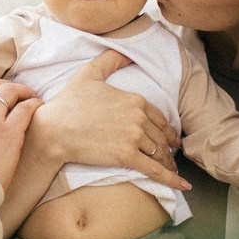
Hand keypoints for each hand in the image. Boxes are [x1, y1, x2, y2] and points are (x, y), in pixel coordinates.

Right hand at [28, 49, 187, 190]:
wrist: (54, 129)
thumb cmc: (68, 102)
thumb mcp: (89, 73)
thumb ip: (110, 60)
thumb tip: (125, 52)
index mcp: (135, 99)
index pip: (159, 118)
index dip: (166, 130)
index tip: (171, 138)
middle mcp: (138, 118)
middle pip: (160, 137)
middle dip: (167, 148)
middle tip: (170, 156)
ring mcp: (133, 138)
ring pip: (159, 153)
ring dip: (168, 163)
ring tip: (171, 170)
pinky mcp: (126, 156)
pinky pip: (155, 170)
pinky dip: (171, 178)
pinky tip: (183, 185)